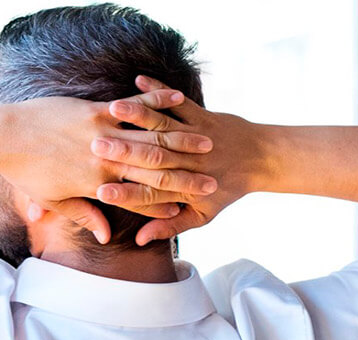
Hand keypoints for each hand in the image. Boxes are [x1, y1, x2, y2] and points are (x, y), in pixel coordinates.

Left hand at [0, 89, 218, 242]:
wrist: (6, 136)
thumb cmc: (26, 171)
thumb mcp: (54, 199)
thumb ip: (84, 214)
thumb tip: (105, 234)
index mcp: (98, 184)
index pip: (143, 198)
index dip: (170, 204)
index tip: (192, 208)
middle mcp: (107, 159)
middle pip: (156, 169)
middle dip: (187, 175)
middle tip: (213, 178)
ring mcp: (104, 131)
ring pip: (152, 136)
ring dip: (182, 138)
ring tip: (207, 141)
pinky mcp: (97, 108)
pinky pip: (135, 105)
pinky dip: (157, 101)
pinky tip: (178, 98)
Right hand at [92, 76, 273, 244]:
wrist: (262, 159)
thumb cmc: (227, 189)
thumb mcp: (202, 215)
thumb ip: (170, 226)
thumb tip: (141, 240)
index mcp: (187, 190)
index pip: (151, 195)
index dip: (127, 195)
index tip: (101, 192)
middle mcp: (190, 163)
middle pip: (152, 159)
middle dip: (124, 152)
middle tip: (95, 147)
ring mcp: (196, 137)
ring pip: (163, 127)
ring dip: (138, 116)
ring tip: (112, 110)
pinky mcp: (203, 116)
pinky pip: (179, 102)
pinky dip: (159, 91)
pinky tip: (138, 80)